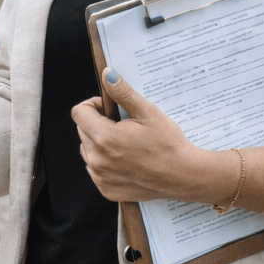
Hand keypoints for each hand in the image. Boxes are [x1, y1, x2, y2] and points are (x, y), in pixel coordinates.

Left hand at [72, 68, 213, 202]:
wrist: (184, 176)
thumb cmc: (168, 143)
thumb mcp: (147, 112)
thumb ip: (123, 93)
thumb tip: (107, 74)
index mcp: (104, 138)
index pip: (79, 112)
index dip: (94, 105)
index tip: (110, 108)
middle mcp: (97, 159)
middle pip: (82, 130)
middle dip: (98, 123)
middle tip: (123, 126)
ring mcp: (100, 177)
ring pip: (87, 150)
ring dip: (100, 143)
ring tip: (125, 144)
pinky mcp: (106, 190)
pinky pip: (96, 170)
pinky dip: (105, 163)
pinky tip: (126, 160)